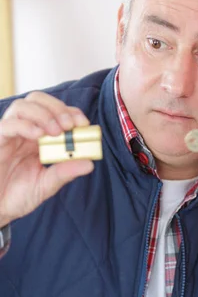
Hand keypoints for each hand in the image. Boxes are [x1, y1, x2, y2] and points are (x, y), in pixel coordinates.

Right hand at [0, 91, 93, 227]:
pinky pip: (7, 125)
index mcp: (38, 137)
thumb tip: (90, 164)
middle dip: (57, 108)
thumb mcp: (46, 185)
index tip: (83, 123)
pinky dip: (24, 125)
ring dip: (43, 114)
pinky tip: (38, 135)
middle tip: (69, 125)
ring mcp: (8, 135)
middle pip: (38, 100)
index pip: (55, 111)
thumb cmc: (17, 196)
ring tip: (56, 131)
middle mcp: (23, 131)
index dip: (70, 112)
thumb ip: (65, 173)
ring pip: (22, 106)